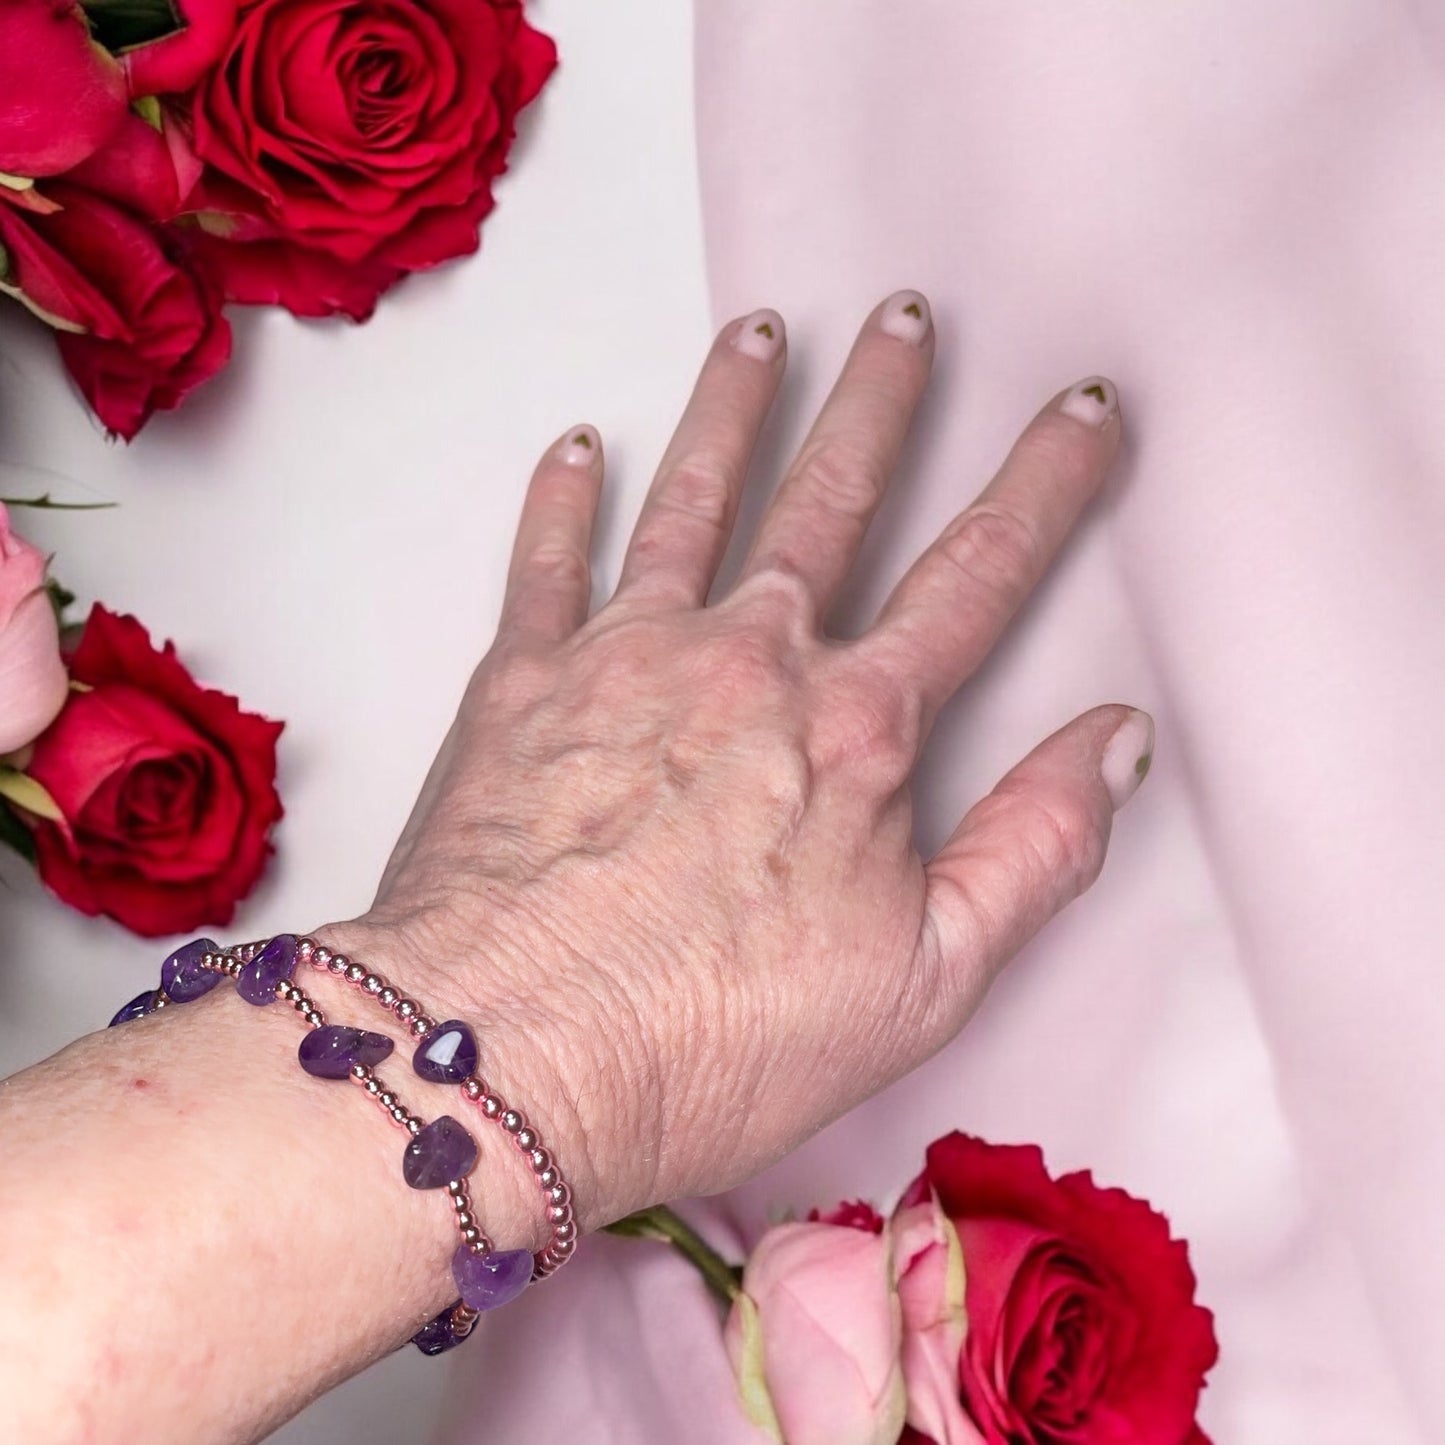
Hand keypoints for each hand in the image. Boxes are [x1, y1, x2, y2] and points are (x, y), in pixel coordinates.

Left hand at [326, 291, 1149, 1231]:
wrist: (508, 1058)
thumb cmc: (714, 1035)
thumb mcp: (927, 978)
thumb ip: (1034, 849)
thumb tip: (1115, 741)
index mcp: (855, 727)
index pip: (978, 574)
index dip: (1045, 484)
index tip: (1083, 408)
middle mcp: (746, 660)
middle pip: (832, 499)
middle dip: (881, 402)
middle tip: (905, 315)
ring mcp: (626, 657)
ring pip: (694, 497)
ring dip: (732, 407)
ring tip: (759, 332)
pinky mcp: (521, 684)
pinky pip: (545, 560)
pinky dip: (561, 496)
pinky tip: (575, 443)